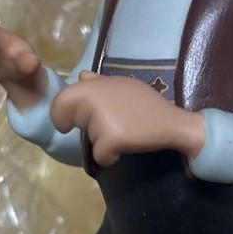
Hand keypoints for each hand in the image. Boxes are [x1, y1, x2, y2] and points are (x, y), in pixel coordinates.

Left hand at [50, 72, 204, 166]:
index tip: (69, 123)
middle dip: (87, 128)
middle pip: (71, 122)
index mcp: (92, 85)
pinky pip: (100, 156)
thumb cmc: (147, 105)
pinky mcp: (111, 138)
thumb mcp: (123, 86)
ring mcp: (101, 118)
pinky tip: (127, 145)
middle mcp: (93, 98)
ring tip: (126, 130)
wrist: (172, 123)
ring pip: (88, 140)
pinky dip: (111, 157)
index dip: (62, 115)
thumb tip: (81, 76)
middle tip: (110, 125)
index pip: (60, 102)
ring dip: (102, 141)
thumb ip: (99, 83)